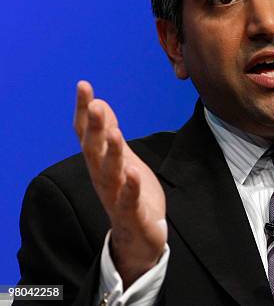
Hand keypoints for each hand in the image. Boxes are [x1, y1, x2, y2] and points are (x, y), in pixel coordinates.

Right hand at [73, 81, 166, 286]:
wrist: (140, 236)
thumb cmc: (130, 193)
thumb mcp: (121, 158)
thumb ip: (110, 134)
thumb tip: (100, 104)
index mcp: (100, 163)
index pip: (87, 134)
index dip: (84, 110)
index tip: (83, 85)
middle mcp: (103, 177)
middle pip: (94, 150)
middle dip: (95, 128)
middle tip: (95, 104)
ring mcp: (116, 196)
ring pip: (110, 174)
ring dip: (112, 154)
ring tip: (116, 133)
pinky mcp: (133, 214)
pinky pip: (129, 200)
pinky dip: (130, 187)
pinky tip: (133, 173)